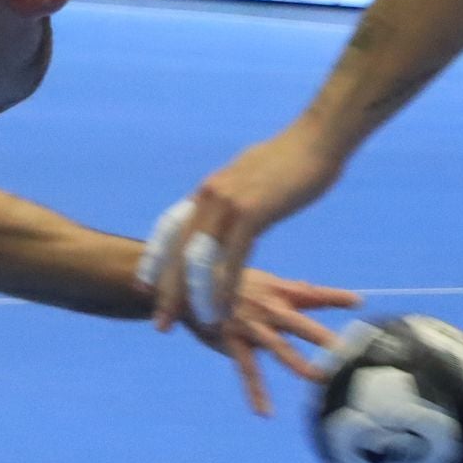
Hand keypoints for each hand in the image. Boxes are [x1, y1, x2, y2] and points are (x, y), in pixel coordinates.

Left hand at [149, 121, 347, 337]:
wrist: (317, 139)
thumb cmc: (291, 158)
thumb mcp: (249, 176)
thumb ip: (233, 194)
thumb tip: (227, 204)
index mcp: (209, 189)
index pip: (171, 228)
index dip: (156, 259)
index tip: (145, 286)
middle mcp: (211, 196)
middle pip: (179, 250)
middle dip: (167, 289)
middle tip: (160, 321)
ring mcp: (229, 203)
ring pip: (200, 258)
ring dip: (193, 296)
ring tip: (190, 323)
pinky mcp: (253, 212)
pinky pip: (232, 259)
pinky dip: (224, 288)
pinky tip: (223, 309)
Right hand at [199, 267, 360, 415]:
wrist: (191, 282)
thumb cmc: (230, 281)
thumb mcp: (261, 279)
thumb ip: (289, 288)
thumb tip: (312, 289)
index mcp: (278, 291)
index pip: (313, 295)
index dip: (335, 298)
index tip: (359, 302)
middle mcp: (267, 308)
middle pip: (299, 323)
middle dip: (321, 336)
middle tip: (344, 349)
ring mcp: (250, 326)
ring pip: (277, 347)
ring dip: (297, 362)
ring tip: (317, 377)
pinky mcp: (233, 341)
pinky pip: (247, 370)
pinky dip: (256, 392)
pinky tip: (265, 413)